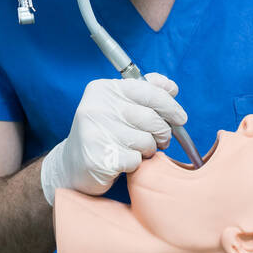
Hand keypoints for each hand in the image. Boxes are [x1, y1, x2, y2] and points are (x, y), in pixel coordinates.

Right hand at [40, 73, 185, 205]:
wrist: (72, 166)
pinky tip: (122, 161)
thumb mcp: (119, 106)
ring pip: (146, 141)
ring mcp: (95, 133)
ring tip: (136, 149)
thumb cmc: (104, 133)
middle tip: (161, 139)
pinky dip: (135, 164)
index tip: (181, 117)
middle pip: (151, 118)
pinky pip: (135, 160)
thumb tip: (171, 86)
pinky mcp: (98, 158)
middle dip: (163, 132)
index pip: (148, 91)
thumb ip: (145, 92)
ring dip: (148, 149)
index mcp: (103, 90)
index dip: (170, 105)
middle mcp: (96, 107)